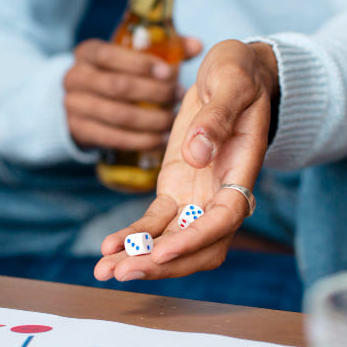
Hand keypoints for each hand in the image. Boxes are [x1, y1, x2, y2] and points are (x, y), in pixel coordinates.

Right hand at [63, 37, 201, 151]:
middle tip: (177, 96)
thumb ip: (164, 47)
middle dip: (153, 93)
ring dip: (151, 119)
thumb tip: (197, 45)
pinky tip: (161, 139)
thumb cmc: (116, 74)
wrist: (81, 102)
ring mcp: (73, 106)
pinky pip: (114, 138)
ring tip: (173, 119)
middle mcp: (74, 77)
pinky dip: (141, 140)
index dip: (141, 64)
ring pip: (118, 115)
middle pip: (118, 86)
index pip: (111, 55)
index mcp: (87, 52)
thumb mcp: (131, 56)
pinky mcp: (79, 131)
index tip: (169, 73)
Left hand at [94, 40, 278, 281]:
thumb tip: (196, 154)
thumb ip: (216, 119)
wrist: (233, 72)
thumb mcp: (231, 83)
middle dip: (162, 265)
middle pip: (198, 246)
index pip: (224, 219)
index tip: (163, 252)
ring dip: (140, 259)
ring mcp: (197, 197)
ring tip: (104, 271)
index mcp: (242, 171)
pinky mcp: (175, 191)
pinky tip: (107, 249)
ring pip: (172, 241)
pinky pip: (153, 224)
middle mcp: (221, 195)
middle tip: (123, 273)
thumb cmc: (239, 74)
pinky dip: (132, 237)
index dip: (195, 240)